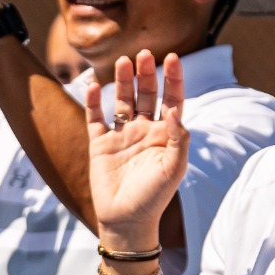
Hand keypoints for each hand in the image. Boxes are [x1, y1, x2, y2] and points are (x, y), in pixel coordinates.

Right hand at [84, 51, 186, 249]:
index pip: (171, 100)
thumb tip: (177, 109)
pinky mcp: (99, 144)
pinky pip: (96, 117)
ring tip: (123, 60)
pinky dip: (95, 101)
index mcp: (164, 135)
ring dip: (123, 80)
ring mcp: (121, 136)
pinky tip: (95, 85)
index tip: (173, 58)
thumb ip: (179, 139)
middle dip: (146, 74)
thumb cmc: (154, 198)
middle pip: (146, 95)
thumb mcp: (174, 169)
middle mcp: (143, 131)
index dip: (173, 79)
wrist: (126, 221)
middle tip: (145, 53)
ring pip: (122, 101)